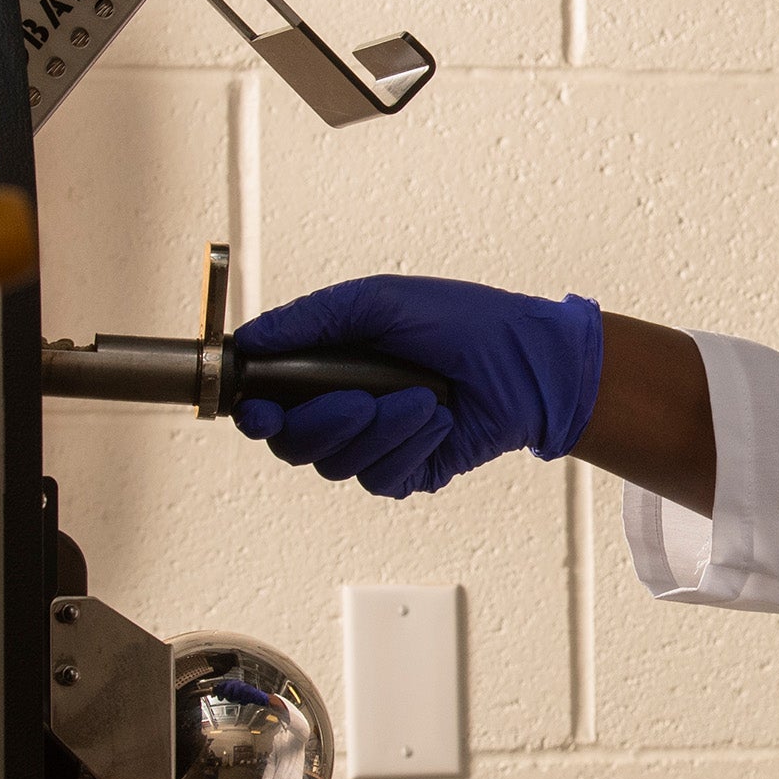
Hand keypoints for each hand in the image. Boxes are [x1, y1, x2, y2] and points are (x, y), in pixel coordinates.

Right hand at [231, 275, 602, 499]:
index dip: (255, 414)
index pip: (268, 404)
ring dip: (381, 429)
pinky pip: (382, 477)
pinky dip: (410, 446)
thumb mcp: (380, 301)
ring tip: (423, 395)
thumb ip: (311, 320)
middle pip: (293, 444)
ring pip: (337, 464)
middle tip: (361, 400)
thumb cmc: (460, 322)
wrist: (529, 361)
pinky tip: (440, 418)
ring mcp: (375, 444)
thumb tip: (249, 338)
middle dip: (323, 422)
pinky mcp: (409, 472)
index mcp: (327, 368)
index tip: (259, 413)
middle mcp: (344, 410)